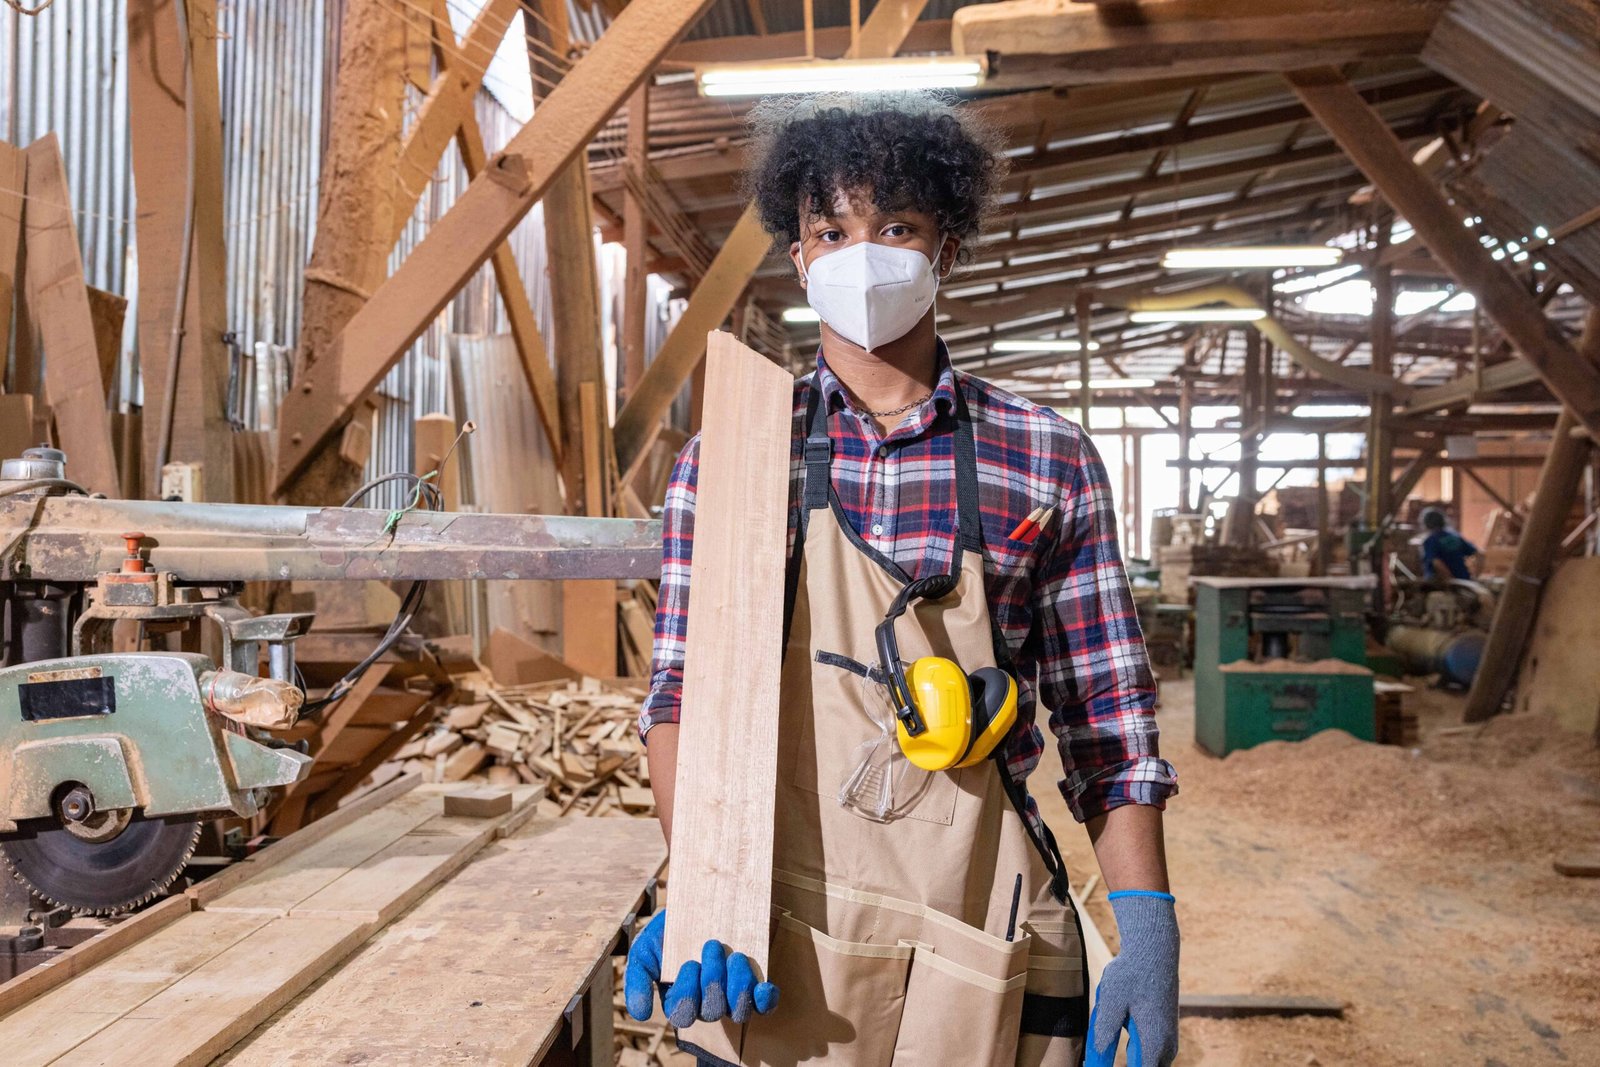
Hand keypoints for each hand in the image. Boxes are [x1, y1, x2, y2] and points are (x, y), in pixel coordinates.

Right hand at [624, 910, 779, 1026]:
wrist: (696, 906)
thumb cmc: (667, 935)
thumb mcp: (643, 953)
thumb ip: (637, 981)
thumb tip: (641, 1015)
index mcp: (680, 1002)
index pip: (684, 1014)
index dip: (688, 993)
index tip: (689, 963)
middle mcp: (707, 1004)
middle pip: (713, 1010)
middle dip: (713, 979)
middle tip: (712, 945)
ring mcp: (731, 997)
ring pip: (738, 1009)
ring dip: (738, 985)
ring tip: (736, 957)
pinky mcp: (754, 987)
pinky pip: (764, 1005)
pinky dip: (765, 999)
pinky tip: (765, 986)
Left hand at [1086, 891, 1178, 1066]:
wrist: (1154, 949)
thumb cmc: (1131, 974)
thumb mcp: (1111, 1001)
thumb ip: (1104, 1030)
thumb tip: (1097, 1052)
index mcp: (1154, 1042)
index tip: (1102, 1065)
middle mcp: (1166, 1043)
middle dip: (1131, 1063)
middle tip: (1102, 1055)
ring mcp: (1169, 1035)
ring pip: (1152, 1059)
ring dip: (1134, 1055)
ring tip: (1123, 1017)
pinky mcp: (1166, 1025)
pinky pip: (1152, 1047)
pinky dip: (1138, 1045)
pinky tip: (1127, 1018)